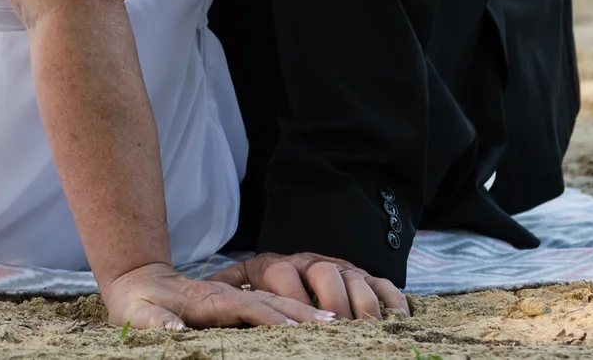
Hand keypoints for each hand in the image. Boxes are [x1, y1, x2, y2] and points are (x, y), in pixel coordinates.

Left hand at [101, 263, 326, 327]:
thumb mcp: (137, 314)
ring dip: (305, 311)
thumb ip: (154, 321)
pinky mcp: (236, 304)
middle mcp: (226, 296)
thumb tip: (173, 327)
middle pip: (270, 301)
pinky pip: (271, 307)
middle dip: (301, 312)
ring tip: (336, 322)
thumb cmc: (137, 303)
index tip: (296, 329)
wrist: (138, 281)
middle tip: (334, 326)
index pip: (244, 307)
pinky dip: (297, 313)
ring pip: (276, 302)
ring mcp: (233, 298)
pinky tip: (316, 321)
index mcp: (206, 300)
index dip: (270, 318)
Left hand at [210, 252, 407, 320]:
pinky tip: (398, 320)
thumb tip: (194, 303)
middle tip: (340, 330)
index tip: (299, 323)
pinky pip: (383, 283)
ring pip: (355, 277)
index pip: (281, 272)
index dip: (291, 297)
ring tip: (368, 329)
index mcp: (274, 263)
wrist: (282, 265)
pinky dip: (393, 300)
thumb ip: (217, 288)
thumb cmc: (250, 287)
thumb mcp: (235, 281)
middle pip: (323, 272)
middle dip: (333, 301)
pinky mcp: (362, 276)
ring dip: (364, 303)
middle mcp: (308, 261)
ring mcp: (338, 267)